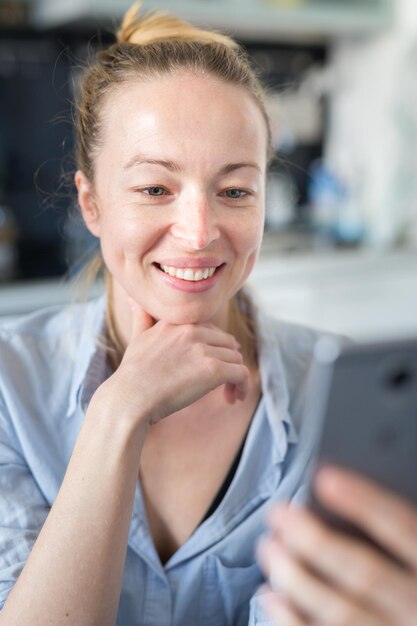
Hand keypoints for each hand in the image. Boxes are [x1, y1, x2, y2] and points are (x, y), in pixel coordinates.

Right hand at [96, 301, 249, 427]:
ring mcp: (203, 349)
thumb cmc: (132, 374)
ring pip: (236, 359)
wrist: (129, 398)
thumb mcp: (137, 337)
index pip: (211, 329)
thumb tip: (133, 299)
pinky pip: (242, 374)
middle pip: (227, 343)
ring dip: (235, 378)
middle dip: (228, 362)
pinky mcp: (213, 369)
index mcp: (178, 321)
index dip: (215, 348)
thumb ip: (142, 317)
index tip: (210, 365)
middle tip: (223, 383)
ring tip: (229, 394)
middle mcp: (192, 330)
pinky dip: (242, 386)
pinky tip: (234, 399)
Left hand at [257, 467, 416, 625]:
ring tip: (268, 547)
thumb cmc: (414, 584)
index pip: (404, 528)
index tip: (325, 478)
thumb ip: (401, 530)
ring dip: (297, 579)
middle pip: (366, 573)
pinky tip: (270, 595)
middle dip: (316, 541)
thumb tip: (349, 491)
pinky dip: (292, 620)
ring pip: (342, 613)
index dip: (365, 502)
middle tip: (279, 514)